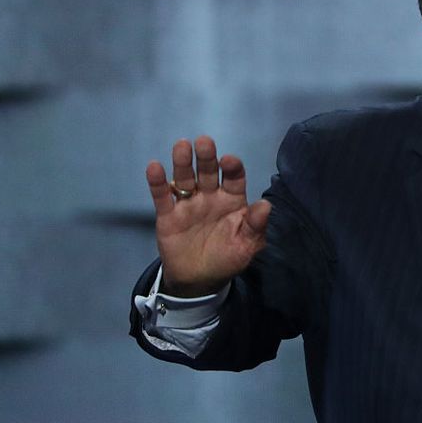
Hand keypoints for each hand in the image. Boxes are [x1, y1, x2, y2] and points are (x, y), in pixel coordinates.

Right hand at [146, 136, 270, 296]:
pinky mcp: (168, 215)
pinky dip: (158, 182)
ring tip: (182, 146)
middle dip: (206, 157)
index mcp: (232, 200)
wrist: (199, 281)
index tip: (229, 161)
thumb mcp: (247, 246)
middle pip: (208, 172)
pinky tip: (154, 167)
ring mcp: (188, 204)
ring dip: (183, 163)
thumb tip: (266, 205)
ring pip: (185, 179)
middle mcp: (210, 197)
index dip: (232, 167)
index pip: (233, 178)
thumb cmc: (227, 259)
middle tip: (204, 142)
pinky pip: (162, 196)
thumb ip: (256, 225)